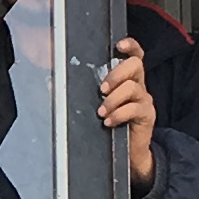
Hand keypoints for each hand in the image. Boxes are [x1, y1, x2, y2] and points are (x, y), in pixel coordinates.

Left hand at [97, 38, 156, 190]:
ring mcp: (144, 99)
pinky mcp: (147, 115)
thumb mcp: (97, 102)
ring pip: (133, 88)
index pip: (134, 54)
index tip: (118, 45)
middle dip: (116, 74)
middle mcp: (138, 84)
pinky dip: (119, 114)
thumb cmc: (110, 123)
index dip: (130, 46)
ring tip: (101, 111)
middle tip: (101, 89)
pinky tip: (108, 122)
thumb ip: (83, 90)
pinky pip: (134, 109)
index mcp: (127, 77)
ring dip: (113, 99)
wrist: (128, 153)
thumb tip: (51, 81)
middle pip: (135, 65)